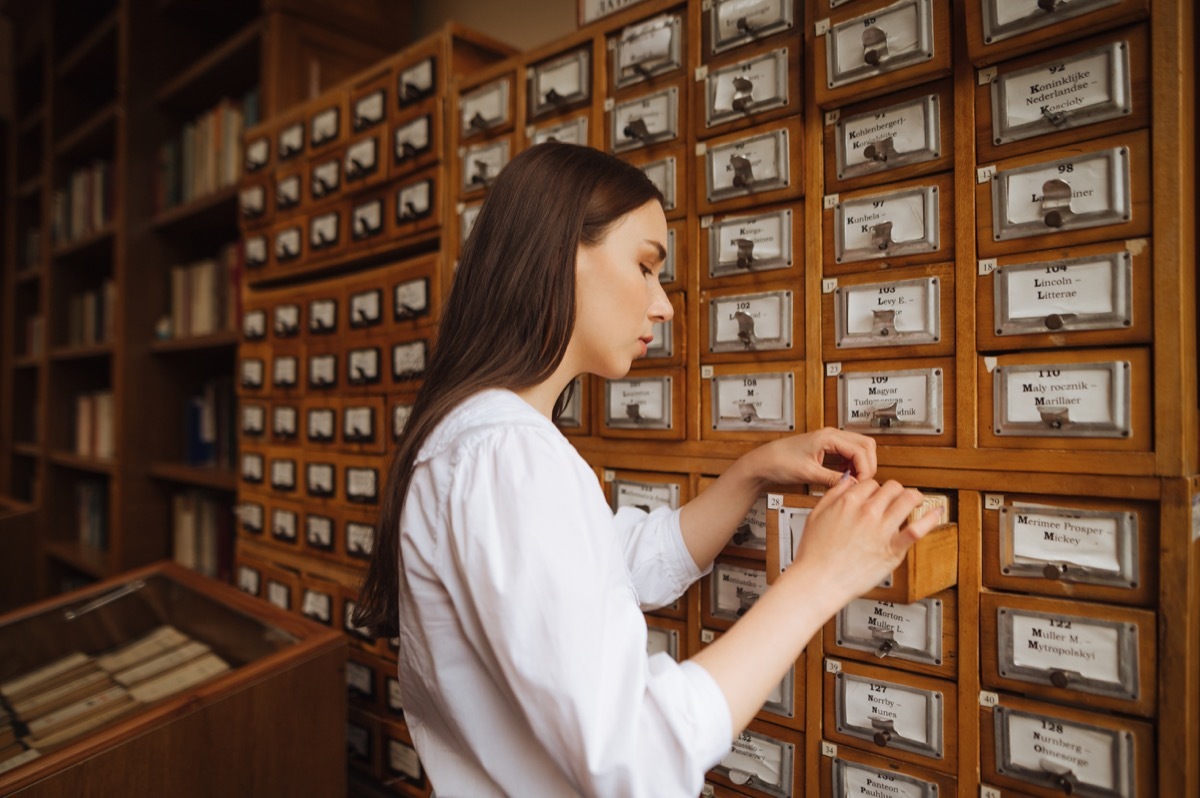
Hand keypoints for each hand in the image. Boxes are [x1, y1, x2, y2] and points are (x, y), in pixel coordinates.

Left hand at [746, 427, 877, 488]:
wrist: (763, 462)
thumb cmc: (779, 462)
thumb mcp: (808, 473)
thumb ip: (833, 479)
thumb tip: (852, 486)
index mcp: (828, 437)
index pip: (861, 450)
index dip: (866, 469)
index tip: (862, 484)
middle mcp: (831, 435)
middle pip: (865, 445)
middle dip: (867, 465)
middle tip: (861, 483)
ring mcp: (830, 440)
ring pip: (859, 448)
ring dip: (861, 464)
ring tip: (853, 480)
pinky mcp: (827, 447)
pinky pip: (848, 453)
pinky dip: (852, 464)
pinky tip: (844, 476)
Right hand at [787, 477, 941, 606]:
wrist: (818, 581)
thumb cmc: (814, 554)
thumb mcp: (815, 515)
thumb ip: (833, 494)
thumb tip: (848, 482)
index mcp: (848, 502)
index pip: (871, 483)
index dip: (873, 489)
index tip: (874, 497)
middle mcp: (867, 512)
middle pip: (892, 488)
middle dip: (894, 492)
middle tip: (894, 499)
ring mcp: (882, 530)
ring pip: (908, 499)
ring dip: (913, 498)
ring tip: (915, 502)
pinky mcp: (893, 549)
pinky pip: (917, 530)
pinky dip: (930, 519)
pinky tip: (937, 512)